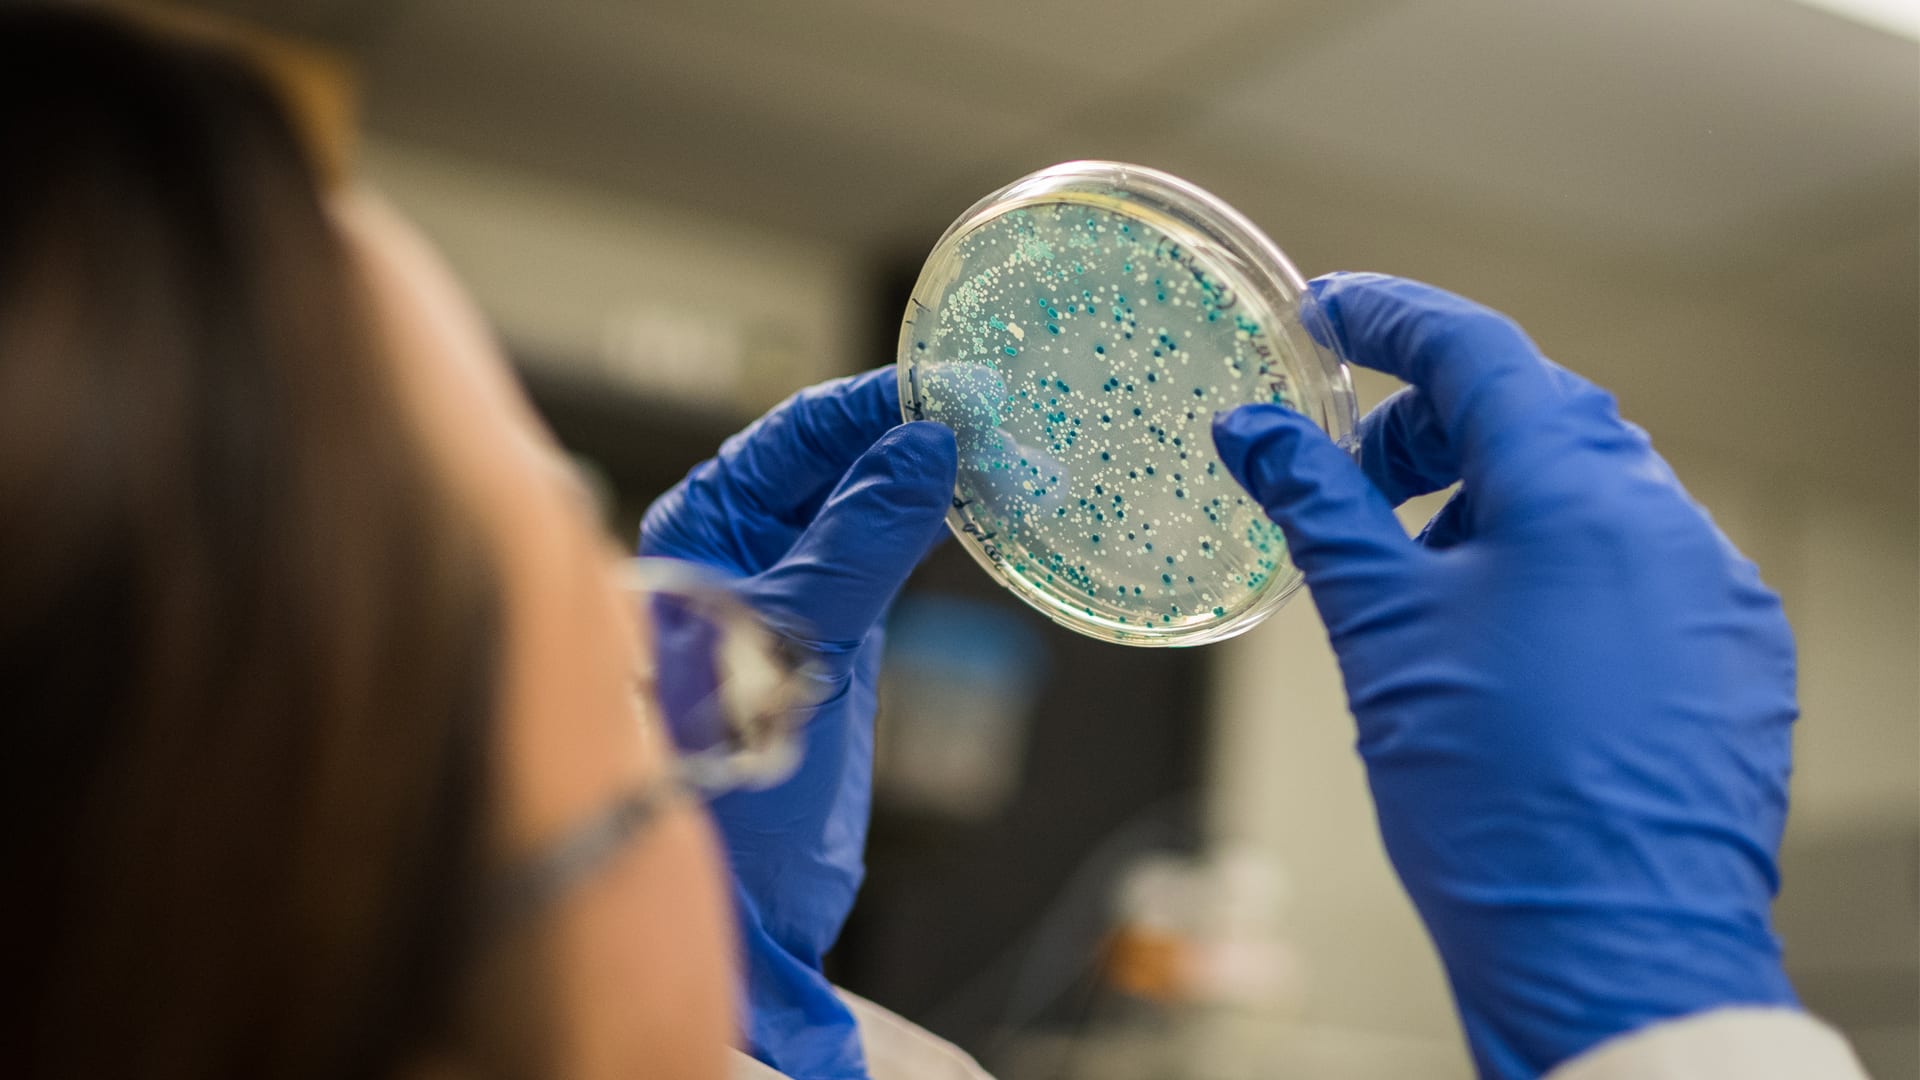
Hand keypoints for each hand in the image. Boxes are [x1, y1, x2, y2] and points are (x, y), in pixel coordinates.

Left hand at [641, 368, 956, 1078]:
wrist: (743, 914)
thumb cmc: (733, 782)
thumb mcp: (801, 644)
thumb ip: (863, 539)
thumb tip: (926, 445)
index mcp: (697, 530)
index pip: (796, 433)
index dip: (879, 403)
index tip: (963, 387)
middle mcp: (733, 549)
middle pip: (834, 460)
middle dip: (916, 435)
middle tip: (1010, 421)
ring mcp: (784, 592)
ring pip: (864, 506)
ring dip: (932, 480)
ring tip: (1013, 459)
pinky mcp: (828, 638)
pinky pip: (880, 559)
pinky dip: (930, 532)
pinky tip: (982, 511)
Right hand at [1211, 274, 1797, 1078]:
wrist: (1607, 951)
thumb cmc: (1491, 800)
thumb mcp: (1380, 635)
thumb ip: (1317, 509)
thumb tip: (1252, 430)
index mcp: (1581, 498)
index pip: (1481, 351)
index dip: (1391, 320)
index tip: (1326, 318)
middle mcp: (1668, 525)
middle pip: (1541, 413)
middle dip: (1436, 425)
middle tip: (1354, 474)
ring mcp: (1712, 591)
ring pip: (1594, 490)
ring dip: (1497, 496)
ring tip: (1421, 574)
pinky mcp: (1731, 655)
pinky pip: (1639, 562)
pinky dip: (1559, 560)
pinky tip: (1502, 633)